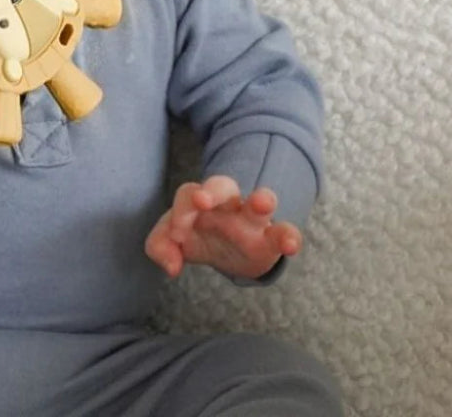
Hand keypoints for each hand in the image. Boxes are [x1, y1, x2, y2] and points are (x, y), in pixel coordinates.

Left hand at [144, 176, 301, 280]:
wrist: (228, 253)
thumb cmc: (196, 236)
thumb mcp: (171, 239)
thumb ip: (160, 246)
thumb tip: (171, 266)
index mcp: (200, 200)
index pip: (188, 194)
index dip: (181, 211)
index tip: (177, 235)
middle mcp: (226, 204)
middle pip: (223, 185)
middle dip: (213, 190)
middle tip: (202, 200)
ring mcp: (251, 220)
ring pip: (260, 201)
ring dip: (262, 200)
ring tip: (262, 202)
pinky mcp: (270, 241)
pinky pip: (284, 232)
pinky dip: (289, 236)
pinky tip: (291, 245)